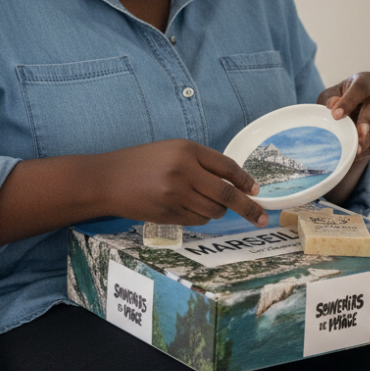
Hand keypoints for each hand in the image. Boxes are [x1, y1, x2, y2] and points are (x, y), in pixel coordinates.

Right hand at [101, 139, 267, 227]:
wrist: (107, 180)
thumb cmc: (140, 163)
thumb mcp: (171, 151)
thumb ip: (200, 162)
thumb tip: (233, 183)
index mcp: (186, 150)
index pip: (226, 166)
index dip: (245, 180)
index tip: (256, 190)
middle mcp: (182, 171)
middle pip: (225, 194)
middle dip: (248, 207)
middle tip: (262, 217)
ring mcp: (175, 195)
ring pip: (213, 211)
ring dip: (218, 211)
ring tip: (203, 202)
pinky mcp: (168, 214)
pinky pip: (197, 220)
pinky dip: (200, 217)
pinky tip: (187, 208)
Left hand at [317, 72, 369, 159]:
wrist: (354, 114)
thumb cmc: (340, 102)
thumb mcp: (331, 97)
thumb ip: (330, 99)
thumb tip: (332, 105)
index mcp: (367, 81)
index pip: (360, 89)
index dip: (348, 101)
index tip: (335, 115)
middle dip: (366, 121)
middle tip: (357, 134)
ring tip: (356, 150)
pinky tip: (358, 154)